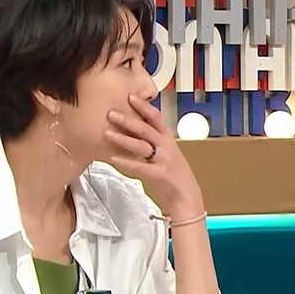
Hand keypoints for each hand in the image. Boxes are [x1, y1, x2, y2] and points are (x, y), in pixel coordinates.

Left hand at [104, 95, 204, 217]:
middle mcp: (167, 147)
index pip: (156, 118)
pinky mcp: (159, 175)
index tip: (130, 97)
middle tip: (111, 113)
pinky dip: (126, 162)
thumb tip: (134, 131)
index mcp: (168, 140)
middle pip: (146, 129)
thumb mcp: (167, 154)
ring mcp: (163, 160)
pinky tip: (113, 159)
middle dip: (128, 120)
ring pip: (141, 145)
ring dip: (123, 139)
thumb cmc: (175, 175)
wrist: (186, 197)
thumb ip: (154, 143)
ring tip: (107, 133)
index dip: (144, 106)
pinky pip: (140, 166)